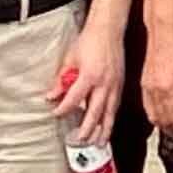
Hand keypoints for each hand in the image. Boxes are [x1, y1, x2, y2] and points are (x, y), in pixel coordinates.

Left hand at [53, 14, 126, 144]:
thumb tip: (52, 95)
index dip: (63, 109)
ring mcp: (115, 85)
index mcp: (89, 77)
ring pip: (109, 113)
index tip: (56, 114)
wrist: (108, 30)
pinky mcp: (120, 84)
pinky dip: (111, 117)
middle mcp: (104, 84)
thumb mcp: (70, 59)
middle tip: (80, 140)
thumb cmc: (89, 41)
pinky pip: (116, 105)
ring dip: (104, 129)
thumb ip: (61, 79)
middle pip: (95, 113)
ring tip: (99, 143)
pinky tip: (107, 124)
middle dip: (87, 129)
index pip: (74, 100)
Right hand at [143, 25, 172, 145]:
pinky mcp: (143, 84)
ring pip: (153, 115)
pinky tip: (161, 116)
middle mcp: (155, 91)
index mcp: (169, 89)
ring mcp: (147, 88)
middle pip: (163, 120)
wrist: (163, 31)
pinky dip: (154, 116)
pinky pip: (147, 106)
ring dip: (163, 126)